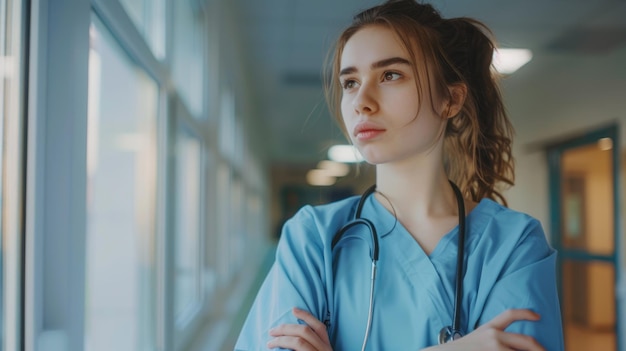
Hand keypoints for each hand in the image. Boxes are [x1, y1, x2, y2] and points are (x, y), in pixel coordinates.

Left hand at [266, 307, 331, 350]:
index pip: (319, 327)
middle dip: (286, 328)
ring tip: (270, 343)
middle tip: (272, 331)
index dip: (306, 316)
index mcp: (327, 346)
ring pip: (298, 342)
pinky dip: (284, 350)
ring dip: (281, 340)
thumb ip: (310, 345)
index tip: (293, 309)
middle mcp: (324, 350)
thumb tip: (290, 336)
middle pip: (305, 332)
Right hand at [424, 309, 543, 350]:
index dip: (526, 313)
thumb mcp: (476, 338)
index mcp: (488, 328)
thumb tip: (514, 346)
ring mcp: (494, 349)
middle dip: (542, 349)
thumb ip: (494, 338)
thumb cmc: (460, 349)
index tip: (538, 315)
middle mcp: (494, 337)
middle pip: (527, 341)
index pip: (510, 315)